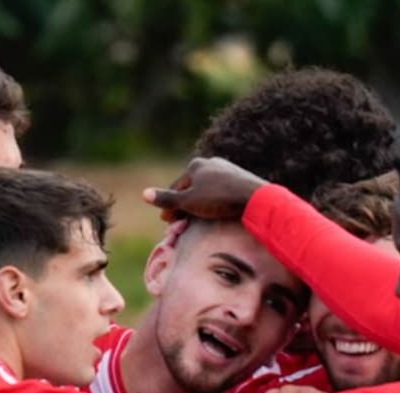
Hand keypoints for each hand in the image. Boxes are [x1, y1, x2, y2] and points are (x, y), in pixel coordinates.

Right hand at [143, 157, 269, 222]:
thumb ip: (167, 199)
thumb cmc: (219, 199)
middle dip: (184, 205)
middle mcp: (210, 163)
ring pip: (206, 190)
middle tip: (180, 222)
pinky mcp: (239, 178)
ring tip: (197, 219)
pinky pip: (221, 192)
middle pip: (192, 188)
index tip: (167, 221)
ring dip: (199, 204)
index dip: (170, 205)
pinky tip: (217, 212)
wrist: (256, 198)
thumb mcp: (189, 202)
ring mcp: (226, 169)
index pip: (176, 187)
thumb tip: (144, 194)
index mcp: (195, 165)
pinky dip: (214, 202)